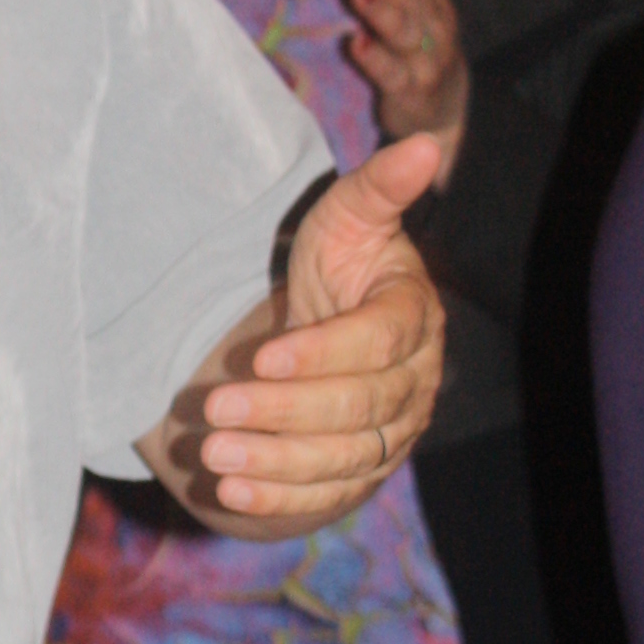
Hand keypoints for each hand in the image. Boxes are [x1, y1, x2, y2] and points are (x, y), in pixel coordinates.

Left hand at [155, 135, 446, 530]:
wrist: (327, 328)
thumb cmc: (337, 267)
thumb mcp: (347, 220)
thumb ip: (378, 189)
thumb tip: (427, 144)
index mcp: (412, 319)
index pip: (378, 343)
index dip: (323, 353)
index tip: (261, 356)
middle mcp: (412, 384)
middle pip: (357, 408)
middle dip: (284, 411)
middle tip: (217, 410)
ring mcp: (390, 435)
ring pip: (339, 457)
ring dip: (274, 462)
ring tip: (215, 455)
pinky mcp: (360, 472)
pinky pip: (325, 495)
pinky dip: (279, 499)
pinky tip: (231, 493)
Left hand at [344, 0, 466, 173]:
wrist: (442, 109)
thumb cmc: (416, 44)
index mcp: (433, 0)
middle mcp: (435, 26)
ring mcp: (425, 60)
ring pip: (406, 32)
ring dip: (382, 9)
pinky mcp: (411, 92)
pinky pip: (394, 75)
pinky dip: (377, 60)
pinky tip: (357, 43)